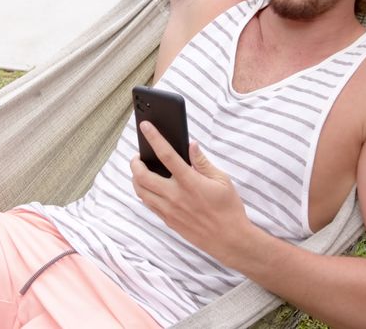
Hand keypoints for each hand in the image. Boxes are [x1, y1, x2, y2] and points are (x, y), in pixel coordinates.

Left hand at [130, 121, 256, 263]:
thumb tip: (191, 145)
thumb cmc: (229, 208)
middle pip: (143, 176)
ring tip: (140, 170)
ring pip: (141, 191)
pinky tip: (148, 187)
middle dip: (135, 162)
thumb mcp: (222, 180)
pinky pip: (148, 204)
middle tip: (138, 156)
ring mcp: (169, 210)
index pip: (166, 155)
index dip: (154, 138)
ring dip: (136, 178)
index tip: (145, 126)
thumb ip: (202, 162)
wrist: (230, 239)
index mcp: (190, 182)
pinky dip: (144, 192)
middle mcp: (175, 196)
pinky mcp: (168, 221)